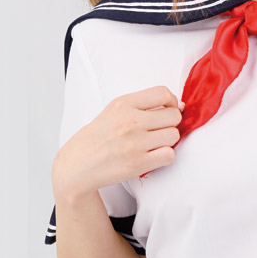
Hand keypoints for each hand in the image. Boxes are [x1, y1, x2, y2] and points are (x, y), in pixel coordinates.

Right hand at [52, 85, 184, 198]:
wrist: (77, 164)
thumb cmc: (98, 137)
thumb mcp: (114, 110)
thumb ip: (143, 105)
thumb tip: (179, 105)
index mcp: (123, 104)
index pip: (163, 93)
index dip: (172, 101)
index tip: (168, 109)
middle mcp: (130, 121)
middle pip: (174, 116)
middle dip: (171, 123)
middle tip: (159, 130)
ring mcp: (135, 143)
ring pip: (174, 135)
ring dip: (168, 140)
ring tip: (153, 143)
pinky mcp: (138, 163)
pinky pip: (169, 155)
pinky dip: (164, 156)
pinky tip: (152, 155)